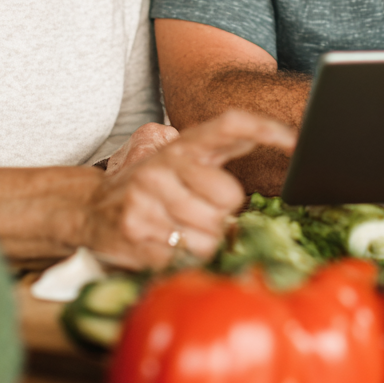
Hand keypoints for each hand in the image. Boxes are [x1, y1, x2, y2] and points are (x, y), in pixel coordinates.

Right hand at [80, 110, 296, 269]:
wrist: (88, 209)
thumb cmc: (150, 188)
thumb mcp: (182, 161)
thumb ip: (221, 154)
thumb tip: (281, 140)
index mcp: (182, 145)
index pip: (230, 124)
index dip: (264, 128)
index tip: (294, 141)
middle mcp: (165, 164)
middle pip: (229, 198)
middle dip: (221, 216)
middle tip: (197, 213)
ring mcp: (147, 196)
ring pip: (210, 235)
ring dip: (200, 242)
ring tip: (176, 230)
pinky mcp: (135, 230)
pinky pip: (183, 256)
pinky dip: (178, 258)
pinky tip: (160, 243)